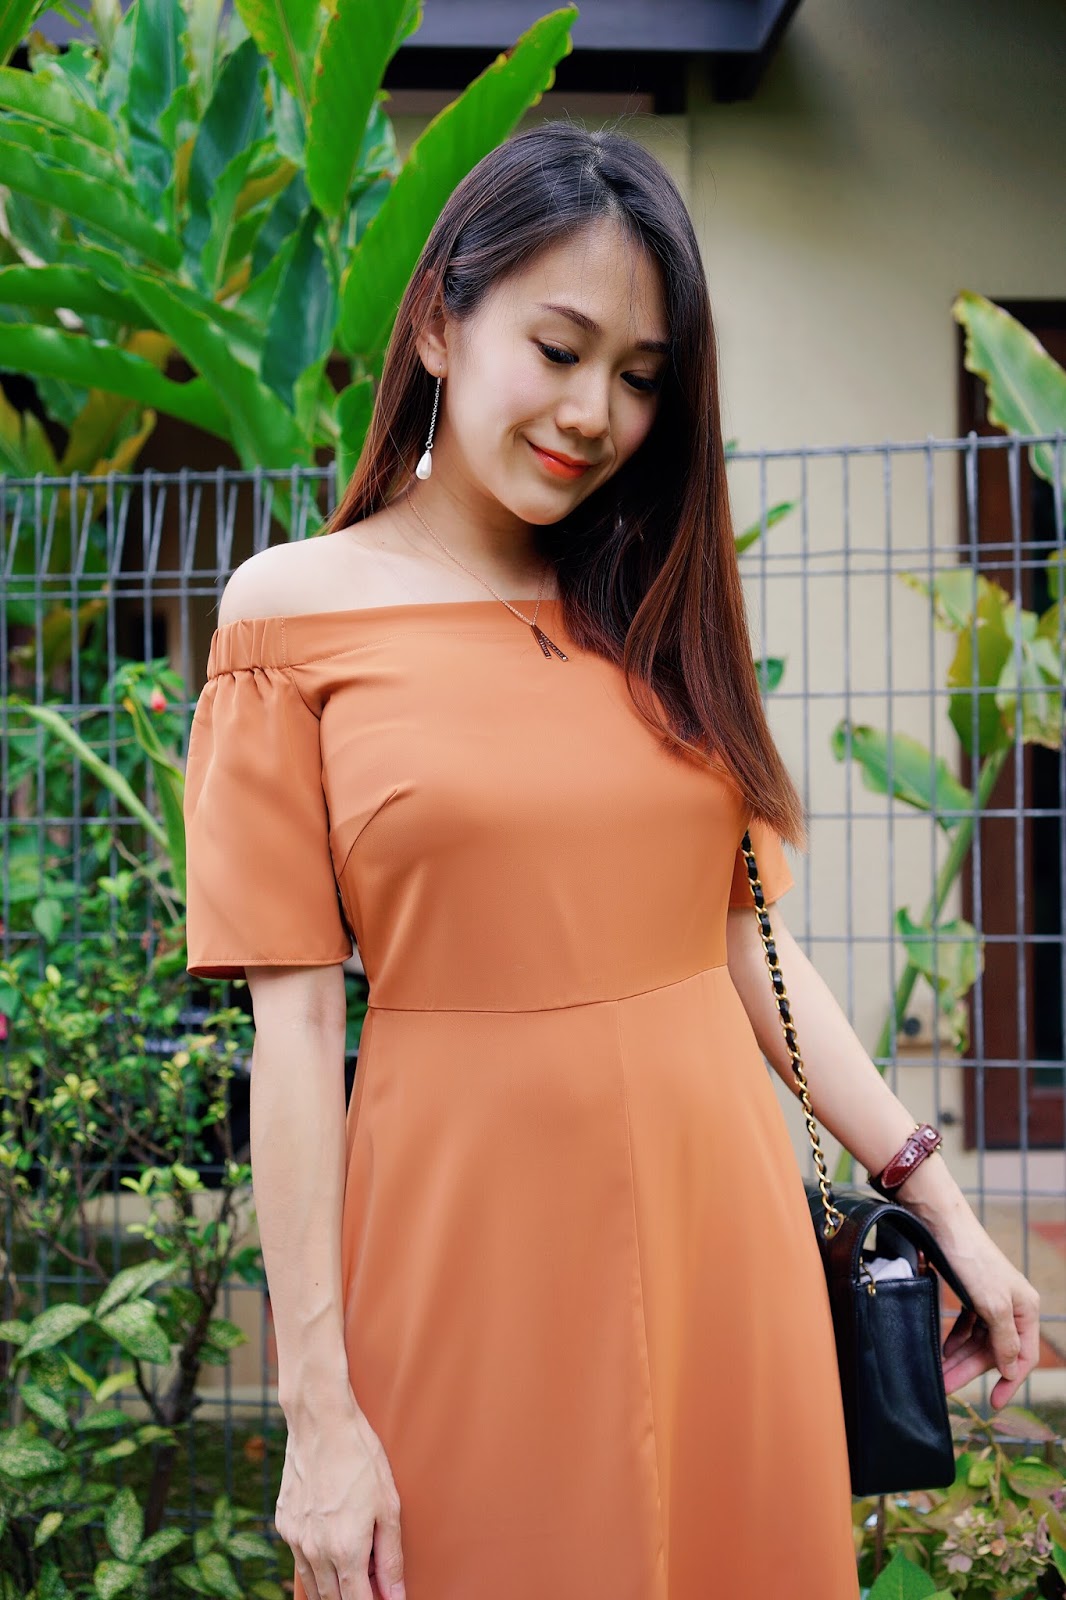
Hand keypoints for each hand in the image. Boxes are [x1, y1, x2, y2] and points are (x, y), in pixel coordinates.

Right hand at [275, 1389, 405, 1599]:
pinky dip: (315, 1563)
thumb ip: (390, 1557)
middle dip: (353, 1598)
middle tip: (372, 1581)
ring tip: (355, 1568)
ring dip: (333, 1588)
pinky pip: (299, 1557)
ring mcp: (295, 1538)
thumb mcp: (388, 1506)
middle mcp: (315, 1551)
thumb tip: (395, 1595)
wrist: (321, 1423)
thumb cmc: (360, 1458)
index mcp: (345, 1550)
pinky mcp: (284, 1523)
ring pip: (313, 1585)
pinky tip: (331, 1543)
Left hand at [933, 1219, 1041, 1409]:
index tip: (993, 1403)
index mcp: (1026, 1308)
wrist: (942, 1224)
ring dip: (959, 1358)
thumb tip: (1013, 1370)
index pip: (1023, 1357)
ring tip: (940, 1374)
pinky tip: (944, 1351)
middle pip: (995, 1350)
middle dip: (971, 1370)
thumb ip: (1004, 1340)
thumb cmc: (971, 1260)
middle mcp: (1012, 1306)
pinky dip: (956, 1339)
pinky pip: (966, 1326)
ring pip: (978, 1340)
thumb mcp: (992, 1305)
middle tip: (947, 1388)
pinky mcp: (971, 1293)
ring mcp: (991, 1299)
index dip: (1009, 1382)